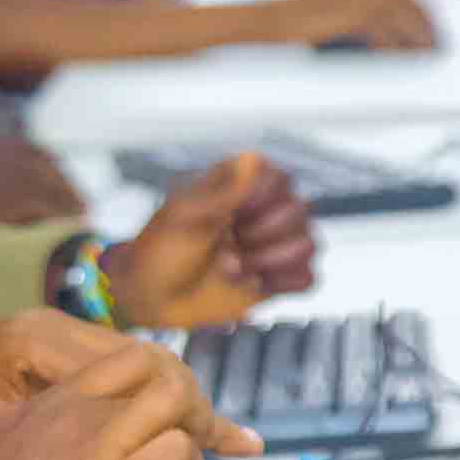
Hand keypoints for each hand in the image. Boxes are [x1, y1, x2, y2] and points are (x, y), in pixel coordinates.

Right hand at [0, 342, 259, 459]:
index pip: (128, 358)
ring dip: (191, 436)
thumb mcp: (5, 449)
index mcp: (50, 398)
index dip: (157, 381)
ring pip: (179, 403)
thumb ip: (50, 438)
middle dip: (186, 402)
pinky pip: (180, 456)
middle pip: (162, 369)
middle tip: (184, 440)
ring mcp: (99, 444)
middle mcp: (78, 409)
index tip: (161, 415)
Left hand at [111, 153, 317, 329]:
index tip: (234, 213)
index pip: (279, 178)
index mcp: (238, 187)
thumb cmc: (158, 253)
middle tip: (227, 244)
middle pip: (300, 211)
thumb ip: (223, 191)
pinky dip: (282, 283)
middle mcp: (260, 212)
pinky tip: (251, 283)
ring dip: (268, 261)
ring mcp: (270, 247)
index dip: (262, 199)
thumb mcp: (182, 217)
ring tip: (231, 268)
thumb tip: (251, 159)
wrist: (151, 301)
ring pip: (308, 244)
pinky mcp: (275, 279)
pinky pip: (308, 277)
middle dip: (262, 234)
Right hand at [262, 0, 436, 50]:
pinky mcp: (344, 14)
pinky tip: (398, 62)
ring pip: (399, 14)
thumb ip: (354, 35)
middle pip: (406, 0)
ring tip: (424, 60)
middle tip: (437, 51)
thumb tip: (385, 53)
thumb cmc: (282, 39)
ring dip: (415, 37)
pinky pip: (381, 31)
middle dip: (426, 26)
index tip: (432, 36)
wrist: (250, 31)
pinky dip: (394, 47)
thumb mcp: (326, 32)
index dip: (421, 14)